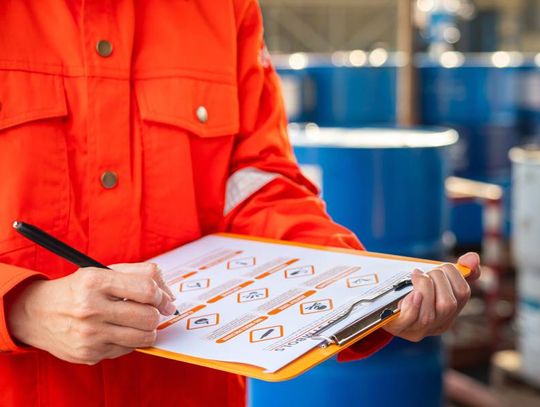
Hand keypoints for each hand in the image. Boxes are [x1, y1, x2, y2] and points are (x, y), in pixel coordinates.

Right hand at [7, 262, 175, 364]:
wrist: (37, 313)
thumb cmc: (78, 290)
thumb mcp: (103, 271)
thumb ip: (140, 273)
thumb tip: (169, 293)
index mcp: (95, 281)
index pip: (146, 289)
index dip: (162, 295)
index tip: (164, 299)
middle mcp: (90, 309)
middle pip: (148, 316)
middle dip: (156, 314)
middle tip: (152, 311)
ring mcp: (89, 335)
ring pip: (143, 337)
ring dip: (148, 330)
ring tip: (138, 322)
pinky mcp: (89, 354)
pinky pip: (128, 350)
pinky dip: (129, 341)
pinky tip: (117, 331)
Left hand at [382, 252, 480, 341]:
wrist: (383, 306)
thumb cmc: (411, 290)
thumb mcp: (433, 279)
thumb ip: (456, 270)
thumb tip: (473, 258)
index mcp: (450, 312)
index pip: (462, 293)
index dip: (453, 274)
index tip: (440, 267)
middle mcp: (437, 324)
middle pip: (448, 304)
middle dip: (437, 279)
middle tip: (423, 272)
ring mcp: (418, 329)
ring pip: (430, 313)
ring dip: (422, 288)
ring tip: (414, 277)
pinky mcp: (399, 328)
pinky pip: (411, 319)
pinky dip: (414, 305)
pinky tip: (412, 293)